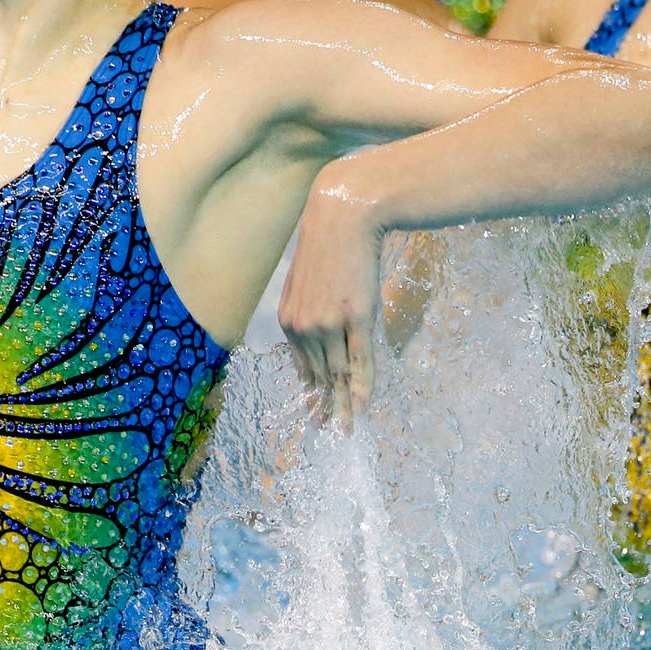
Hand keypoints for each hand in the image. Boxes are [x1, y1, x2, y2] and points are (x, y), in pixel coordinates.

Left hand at [279, 162, 384, 430]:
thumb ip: (309, 312)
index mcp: (289, 321)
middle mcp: (304, 327)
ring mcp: (329, 324)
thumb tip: (317, 333)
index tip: (316, 415)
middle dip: (325, 407)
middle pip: (320, 377)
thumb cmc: (329, 247)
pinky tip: (361, 407)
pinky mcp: (355, 318)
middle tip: (329, 432)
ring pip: (338, 374)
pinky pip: (359, 360)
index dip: (312, 393)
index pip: (304, 367)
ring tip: (347, 429)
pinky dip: (361, 386)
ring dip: (344, 406)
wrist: (343, 217)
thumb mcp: (308, 283)